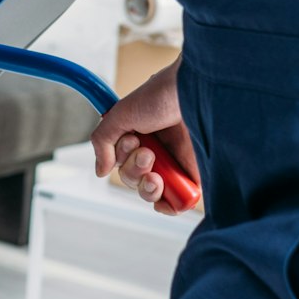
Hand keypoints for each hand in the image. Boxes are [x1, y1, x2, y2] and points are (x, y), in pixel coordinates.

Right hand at [90, 60, 198, 214]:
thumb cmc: (163, 95)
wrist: (197, 93)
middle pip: (132, 177)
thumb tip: (101, 170)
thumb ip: (103, 141)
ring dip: (147, 186)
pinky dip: (167, 205)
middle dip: (134, 169)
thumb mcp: (120, 113)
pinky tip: (165, 195)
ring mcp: (175, 163)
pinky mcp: (193, 176)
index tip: (131, 139)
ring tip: (156, 172)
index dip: (121, 156)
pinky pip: (176, 201)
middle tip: (147, 152)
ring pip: (150, 191)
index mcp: (139, 134)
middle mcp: (157, 149)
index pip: (120, 160)